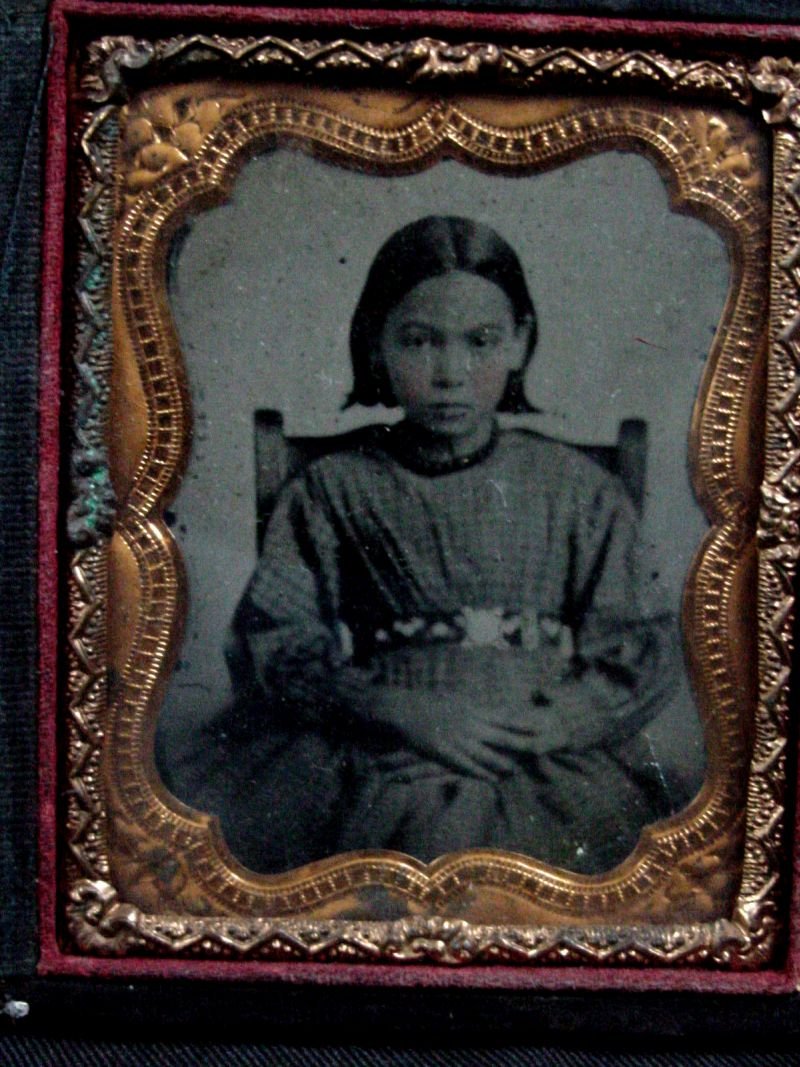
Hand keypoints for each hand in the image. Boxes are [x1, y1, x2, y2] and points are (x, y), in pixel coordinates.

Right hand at [374, 689, 544, 780]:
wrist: (403, 709)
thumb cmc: (427, 703)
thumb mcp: (453, 699)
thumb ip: (470, 707)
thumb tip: (486, 710)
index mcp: (470, 709)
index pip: (502, 717)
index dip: (520, 722)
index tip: (538, 725)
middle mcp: (468, 724)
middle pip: (499, 735)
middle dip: (519, 743)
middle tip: (538, 749)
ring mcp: (457, 739)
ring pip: (485, 754)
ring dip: (501, 762)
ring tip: (516, 770)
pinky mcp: (444, 752)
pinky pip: (466, 765)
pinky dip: (480, 772)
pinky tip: (492, 779)